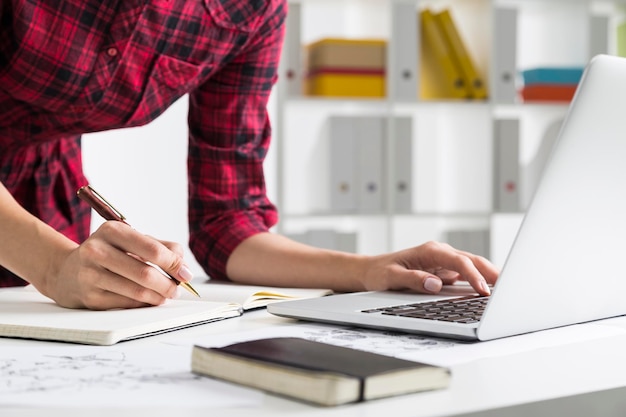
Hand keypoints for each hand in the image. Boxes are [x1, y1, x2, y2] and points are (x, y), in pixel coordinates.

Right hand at [44, 221, 191, 309]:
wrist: (66, 271)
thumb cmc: (108, 253)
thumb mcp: (130, 240)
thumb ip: (161, 247)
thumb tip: (184, 266)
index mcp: (112, 231)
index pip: (152, 249)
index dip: (174, 264)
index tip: (186, 274)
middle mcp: (97, 251)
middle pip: (145, 273)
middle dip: (168, 284)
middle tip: (178, 289)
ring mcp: (91, 275)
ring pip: (137, 292)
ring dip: (158, 296)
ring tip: (167, 295)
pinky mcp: (90, 297)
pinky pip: (126, 304)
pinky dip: (144, 304)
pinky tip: (149, 300)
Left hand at [360, 241, 498, 295]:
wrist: (372, 270)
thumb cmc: (380, 272)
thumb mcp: (391, 278)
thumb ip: (413, 280)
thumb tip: (435, 284)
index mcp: (430, 250)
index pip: (459, 261)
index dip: (474, 275)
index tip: (483, 290)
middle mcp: (440, 253)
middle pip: (472, 260)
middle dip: (491, 273)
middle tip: (509, 289)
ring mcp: (444, 261)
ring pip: (473, 266)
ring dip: (489, 276)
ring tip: (507, 290)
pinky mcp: (445, 270)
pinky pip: (466, 274)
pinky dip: (480, 281)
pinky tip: (489, 291)